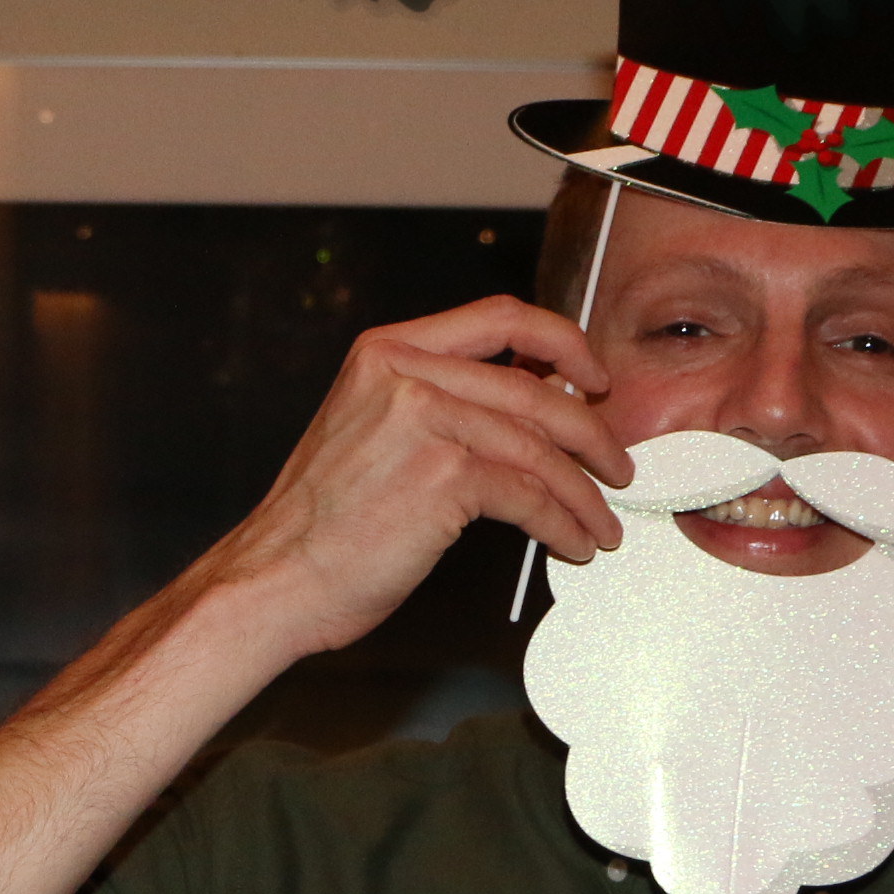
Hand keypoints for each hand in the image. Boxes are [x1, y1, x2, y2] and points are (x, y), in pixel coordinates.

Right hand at [201, 296, 628, 657]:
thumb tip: (529, 408)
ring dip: (584, 492)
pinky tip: (571, 542)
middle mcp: (404, 374)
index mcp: (386, 350)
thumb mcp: (370, 428)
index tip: (592, 378)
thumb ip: (436, 401)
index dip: (562, 342)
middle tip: (617, 464)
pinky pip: (530, 496)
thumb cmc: (322, 521)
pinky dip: (562, 524)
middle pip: (534, 389)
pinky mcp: (443, 478)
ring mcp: (424, 421)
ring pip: (540, 448)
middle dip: (592, 433)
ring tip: (601, 520)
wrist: (276, 576)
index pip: (500, 318)